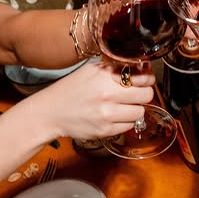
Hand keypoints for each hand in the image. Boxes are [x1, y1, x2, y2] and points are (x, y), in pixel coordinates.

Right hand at [25, 59, 154, 140]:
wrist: (51, 112)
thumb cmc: (72, 89)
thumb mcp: (92, 70)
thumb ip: (116, 67)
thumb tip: (143, 66)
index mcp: (106, 76)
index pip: (143, 77)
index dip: (147, 79)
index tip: (145, 80)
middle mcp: (108, 95)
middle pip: (146, 95)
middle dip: (143, 94)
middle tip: (135, 93)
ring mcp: (107, 115)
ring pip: (140, 112)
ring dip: (134, 109)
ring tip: (122, 105)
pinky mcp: (105, 131)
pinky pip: (129, 126)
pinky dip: (124, 121)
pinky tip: (113, 116)